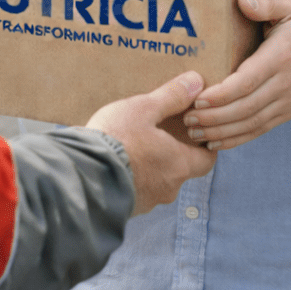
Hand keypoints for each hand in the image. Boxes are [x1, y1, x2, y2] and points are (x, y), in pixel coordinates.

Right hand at [86, 71, 216, 213]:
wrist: (83, 176)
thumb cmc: (117, 139)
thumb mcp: (143, 109)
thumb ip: (171, 96)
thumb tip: (196, 82)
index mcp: (179, 164)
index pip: (207, 160)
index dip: (204, 146)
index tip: (197, 133)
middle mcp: (168, 187)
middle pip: (181, 169)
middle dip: (172, 152)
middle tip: (159, 133)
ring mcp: (147, 201)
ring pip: (157, 181)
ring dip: (150, 165)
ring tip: (133, 145)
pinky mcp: (126, 207)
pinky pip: (137, 190)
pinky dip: (133, 176)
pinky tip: (117, 162)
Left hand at [184, 0, 290, 149]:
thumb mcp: (289, 7)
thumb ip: (265, 3)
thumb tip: (241, 0)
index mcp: (280, 58)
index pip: (248, 81)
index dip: (222, 94)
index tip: (197, 99)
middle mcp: (284, 84)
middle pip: (246, 108)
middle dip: (214, 117)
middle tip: (186, 118)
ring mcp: (286, 102)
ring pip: (251, 123)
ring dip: (221, 132)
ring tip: (193, 132)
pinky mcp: (286, 113)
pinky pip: (259, 129)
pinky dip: (237, 139)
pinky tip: (214, 142)